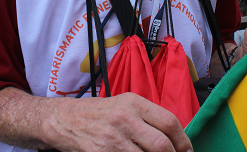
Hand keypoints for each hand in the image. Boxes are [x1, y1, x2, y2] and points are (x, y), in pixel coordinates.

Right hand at [46, 93, 191, 151]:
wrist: (63, 119)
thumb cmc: (96, 114)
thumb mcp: (122, 105)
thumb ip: (147, 118)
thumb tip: (174, 139)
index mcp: (134, 102)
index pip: (169, 122)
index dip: (183, 141)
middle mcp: (125, 118)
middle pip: (162, 145)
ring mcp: (113, 138)